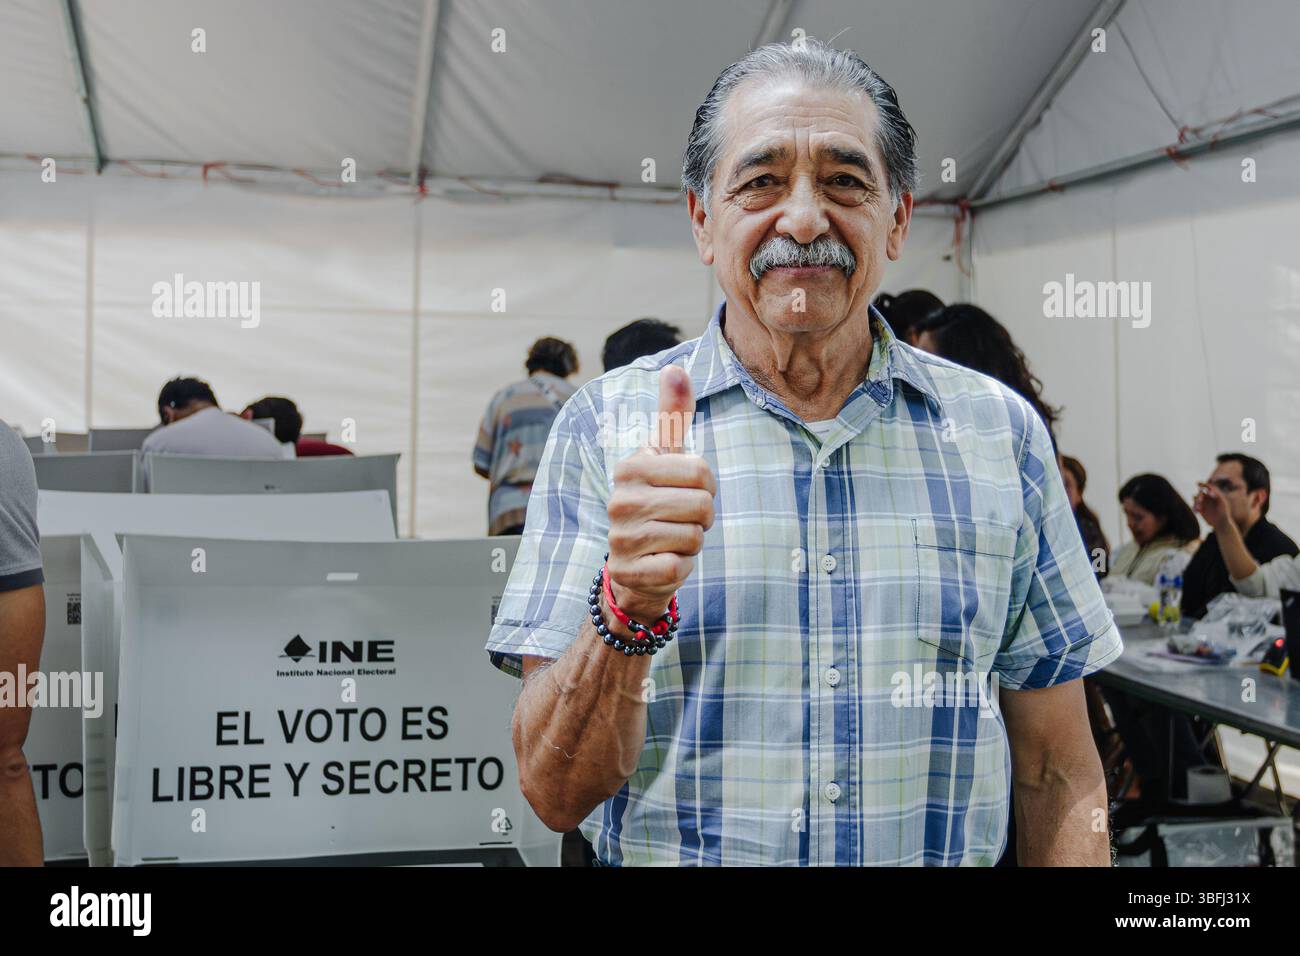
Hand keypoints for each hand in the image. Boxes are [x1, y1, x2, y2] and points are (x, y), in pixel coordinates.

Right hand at [605, 366, 714, 621]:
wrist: (634, 566)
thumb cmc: (657, 503)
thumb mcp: (665, 458)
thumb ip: (673, 415)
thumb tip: (675, 368)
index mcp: (631, 467)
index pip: (701, 472)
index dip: (707, 487)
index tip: (687, 493)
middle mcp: (620, 500)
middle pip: (702, 506)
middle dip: (702, 518)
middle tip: (680, 521)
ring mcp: (620, 538)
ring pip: (693, 537)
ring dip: (691, 543)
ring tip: (670, 541)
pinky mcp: (627, 572)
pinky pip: (678, 567)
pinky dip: (680, 568)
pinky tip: (662, 563)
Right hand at [1193, 482, 1231, 531]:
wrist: (1221, 523)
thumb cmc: (1224, 512)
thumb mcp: (1222, 502)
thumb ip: (1217, 494)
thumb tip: (1210, 488)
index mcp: (1214, 495)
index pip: (1207, 487)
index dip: (1202, 484)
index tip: (1198, 484)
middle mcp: (1208, 498)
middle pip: (1200, 493)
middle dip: (1199, 496)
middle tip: (1200, 500)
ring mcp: (1203, 504)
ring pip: (1196, 499)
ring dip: (1196, 502)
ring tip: (1199, 508)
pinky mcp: (1200, 510)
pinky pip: (1194, 506)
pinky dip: (1194, 507)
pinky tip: (1196, 511)